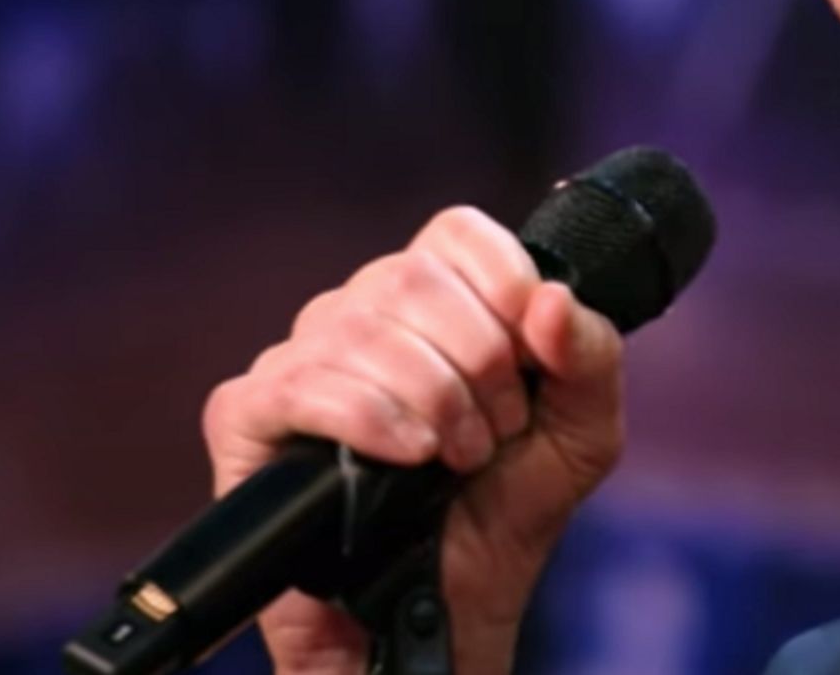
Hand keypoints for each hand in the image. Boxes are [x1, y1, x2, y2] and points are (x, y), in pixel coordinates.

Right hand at [201, 206, 625, 674]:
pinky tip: (406, 456)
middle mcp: (361, 315)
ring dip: (433, 400)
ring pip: (361, 329)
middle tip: (497, 433)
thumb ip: (590, 355)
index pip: (457, 231)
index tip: (532, 351)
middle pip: (412, 276)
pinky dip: (367, 418)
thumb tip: (550, 297)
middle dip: (478, 361)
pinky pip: (298, 384)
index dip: (502, 279)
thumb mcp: (585, 432)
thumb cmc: (507, 510)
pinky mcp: (249, 416)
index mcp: (437, 299)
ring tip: (457, 460)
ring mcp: (301, 360)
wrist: (453, 608)